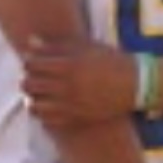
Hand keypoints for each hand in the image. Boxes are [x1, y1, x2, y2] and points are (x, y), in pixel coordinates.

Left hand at [21, 35, 137, 126]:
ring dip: (32, 97)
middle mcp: (67, 86)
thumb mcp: (84, 46)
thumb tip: (30, 42)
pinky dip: (41, 113)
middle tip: (32, 76)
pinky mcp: (76, 119)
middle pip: (30, 85)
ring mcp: (71, 105)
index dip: (29, 62)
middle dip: (27, 79)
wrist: (134, 84)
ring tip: (37, 92)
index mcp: (68, 64)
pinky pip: (48, 120)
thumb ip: (55, 46)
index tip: (32, 61)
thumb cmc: (109, 60)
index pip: (33, 64)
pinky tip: (46, 106)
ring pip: (35, 105)